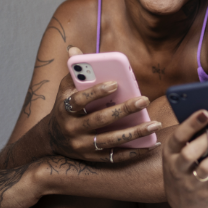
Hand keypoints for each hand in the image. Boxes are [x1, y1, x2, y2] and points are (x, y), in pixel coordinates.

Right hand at [46, 48, 160, 161]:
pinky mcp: (93, 159)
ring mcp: (83, 146)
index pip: (80, 100)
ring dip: (135, 133)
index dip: (97, 92)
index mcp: (65, 108)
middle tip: (144, 100)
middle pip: (100, 120)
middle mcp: (72, 128)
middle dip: (124, 110)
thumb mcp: (64, 89)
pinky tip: (152, 144)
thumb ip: (74, 70)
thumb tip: (74, 48)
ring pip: (111, 141)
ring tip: (155, 124)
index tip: (116, 83)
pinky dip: (135, 152)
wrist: (52, 139)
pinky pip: (116, 157)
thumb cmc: (65, 107)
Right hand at [162, 109, 207, 207]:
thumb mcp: (180, 153)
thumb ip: (193, 137)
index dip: (191, 124)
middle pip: (191, 153)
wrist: (182, 204)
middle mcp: (177, 169)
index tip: (207, 112)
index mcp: (171, 153)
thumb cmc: (186, 168)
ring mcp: (191, 184)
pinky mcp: (207, 195)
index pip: (178, 137)